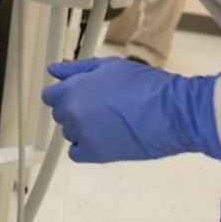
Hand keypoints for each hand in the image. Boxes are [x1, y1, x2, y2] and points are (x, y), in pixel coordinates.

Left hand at [40, 56, 220, 162]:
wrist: (171, 112)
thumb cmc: (144, 85)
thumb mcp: (108, 66)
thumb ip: (76, 69)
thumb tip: (54, 71)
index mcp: (72, 90)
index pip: (49, 96)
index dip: (63, 94)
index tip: (77, 94)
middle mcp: (72, 114)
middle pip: (60, 114)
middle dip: (75, 109)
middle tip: (102, 105)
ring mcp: (82, 135)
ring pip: (71, 132)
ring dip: (83, 127)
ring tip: (111, 120)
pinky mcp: (95, 154)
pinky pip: (77, 152)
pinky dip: (87, 147)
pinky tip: (106, 137)